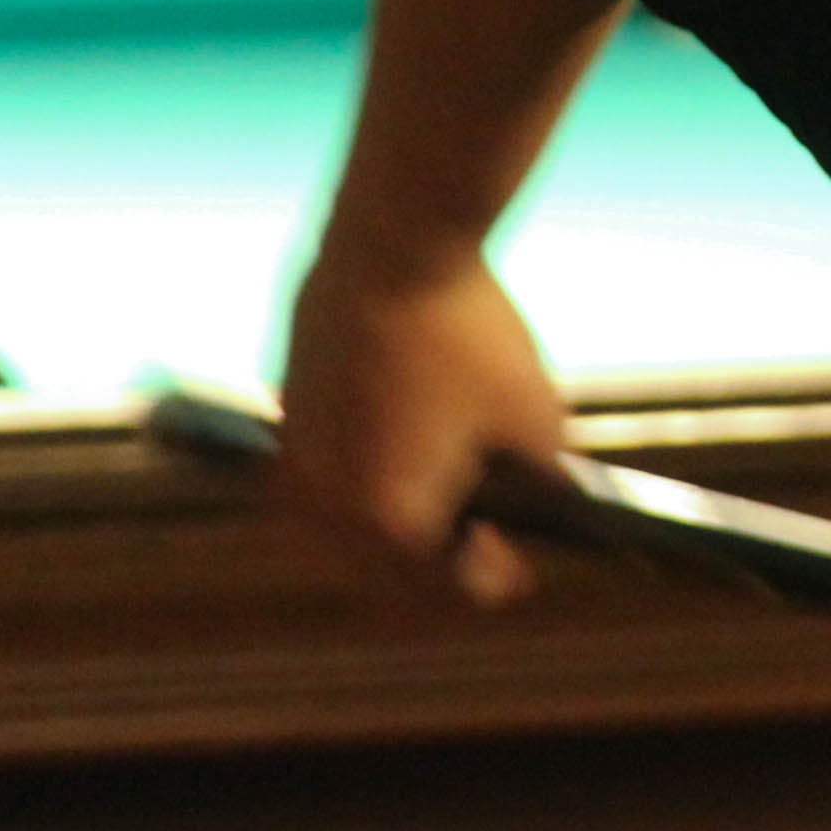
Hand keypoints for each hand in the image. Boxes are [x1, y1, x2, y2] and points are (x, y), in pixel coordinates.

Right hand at [271, 226, 575, 604]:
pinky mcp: (284, 408)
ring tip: (439, 500)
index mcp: (388, 523)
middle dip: (431, 560)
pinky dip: (356, 476)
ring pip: (338, 522)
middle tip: (481, 541)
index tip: (520, 569)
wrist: (393, 243)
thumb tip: (546, 502)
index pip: (446, 586)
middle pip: (381, 566)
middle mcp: (325, 504)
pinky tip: (398, 451)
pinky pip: (320, 470)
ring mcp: (295, 456)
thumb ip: (542, 483)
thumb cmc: (471, 336)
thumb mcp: (539, 423)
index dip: (493, 579)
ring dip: (385, 524)